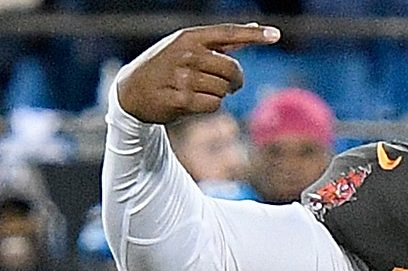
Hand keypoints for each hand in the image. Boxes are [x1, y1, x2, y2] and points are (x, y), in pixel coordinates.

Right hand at [115, 23, 278, 124]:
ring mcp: (181, 77)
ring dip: (219, 95)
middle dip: (234, 80)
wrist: (132, 90)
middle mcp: (186, 53)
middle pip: (232, 69)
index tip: (275, 35)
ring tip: (199, 91)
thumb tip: (253, 27)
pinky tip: (193, 102)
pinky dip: (209, 106)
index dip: (253, 34)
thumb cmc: (166, 65)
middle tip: (225, 84)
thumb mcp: (188, 47)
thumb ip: (221, 41)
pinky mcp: (179, 99)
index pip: (228, 33)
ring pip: (224, 90)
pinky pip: (213, 105)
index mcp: (190, 37)